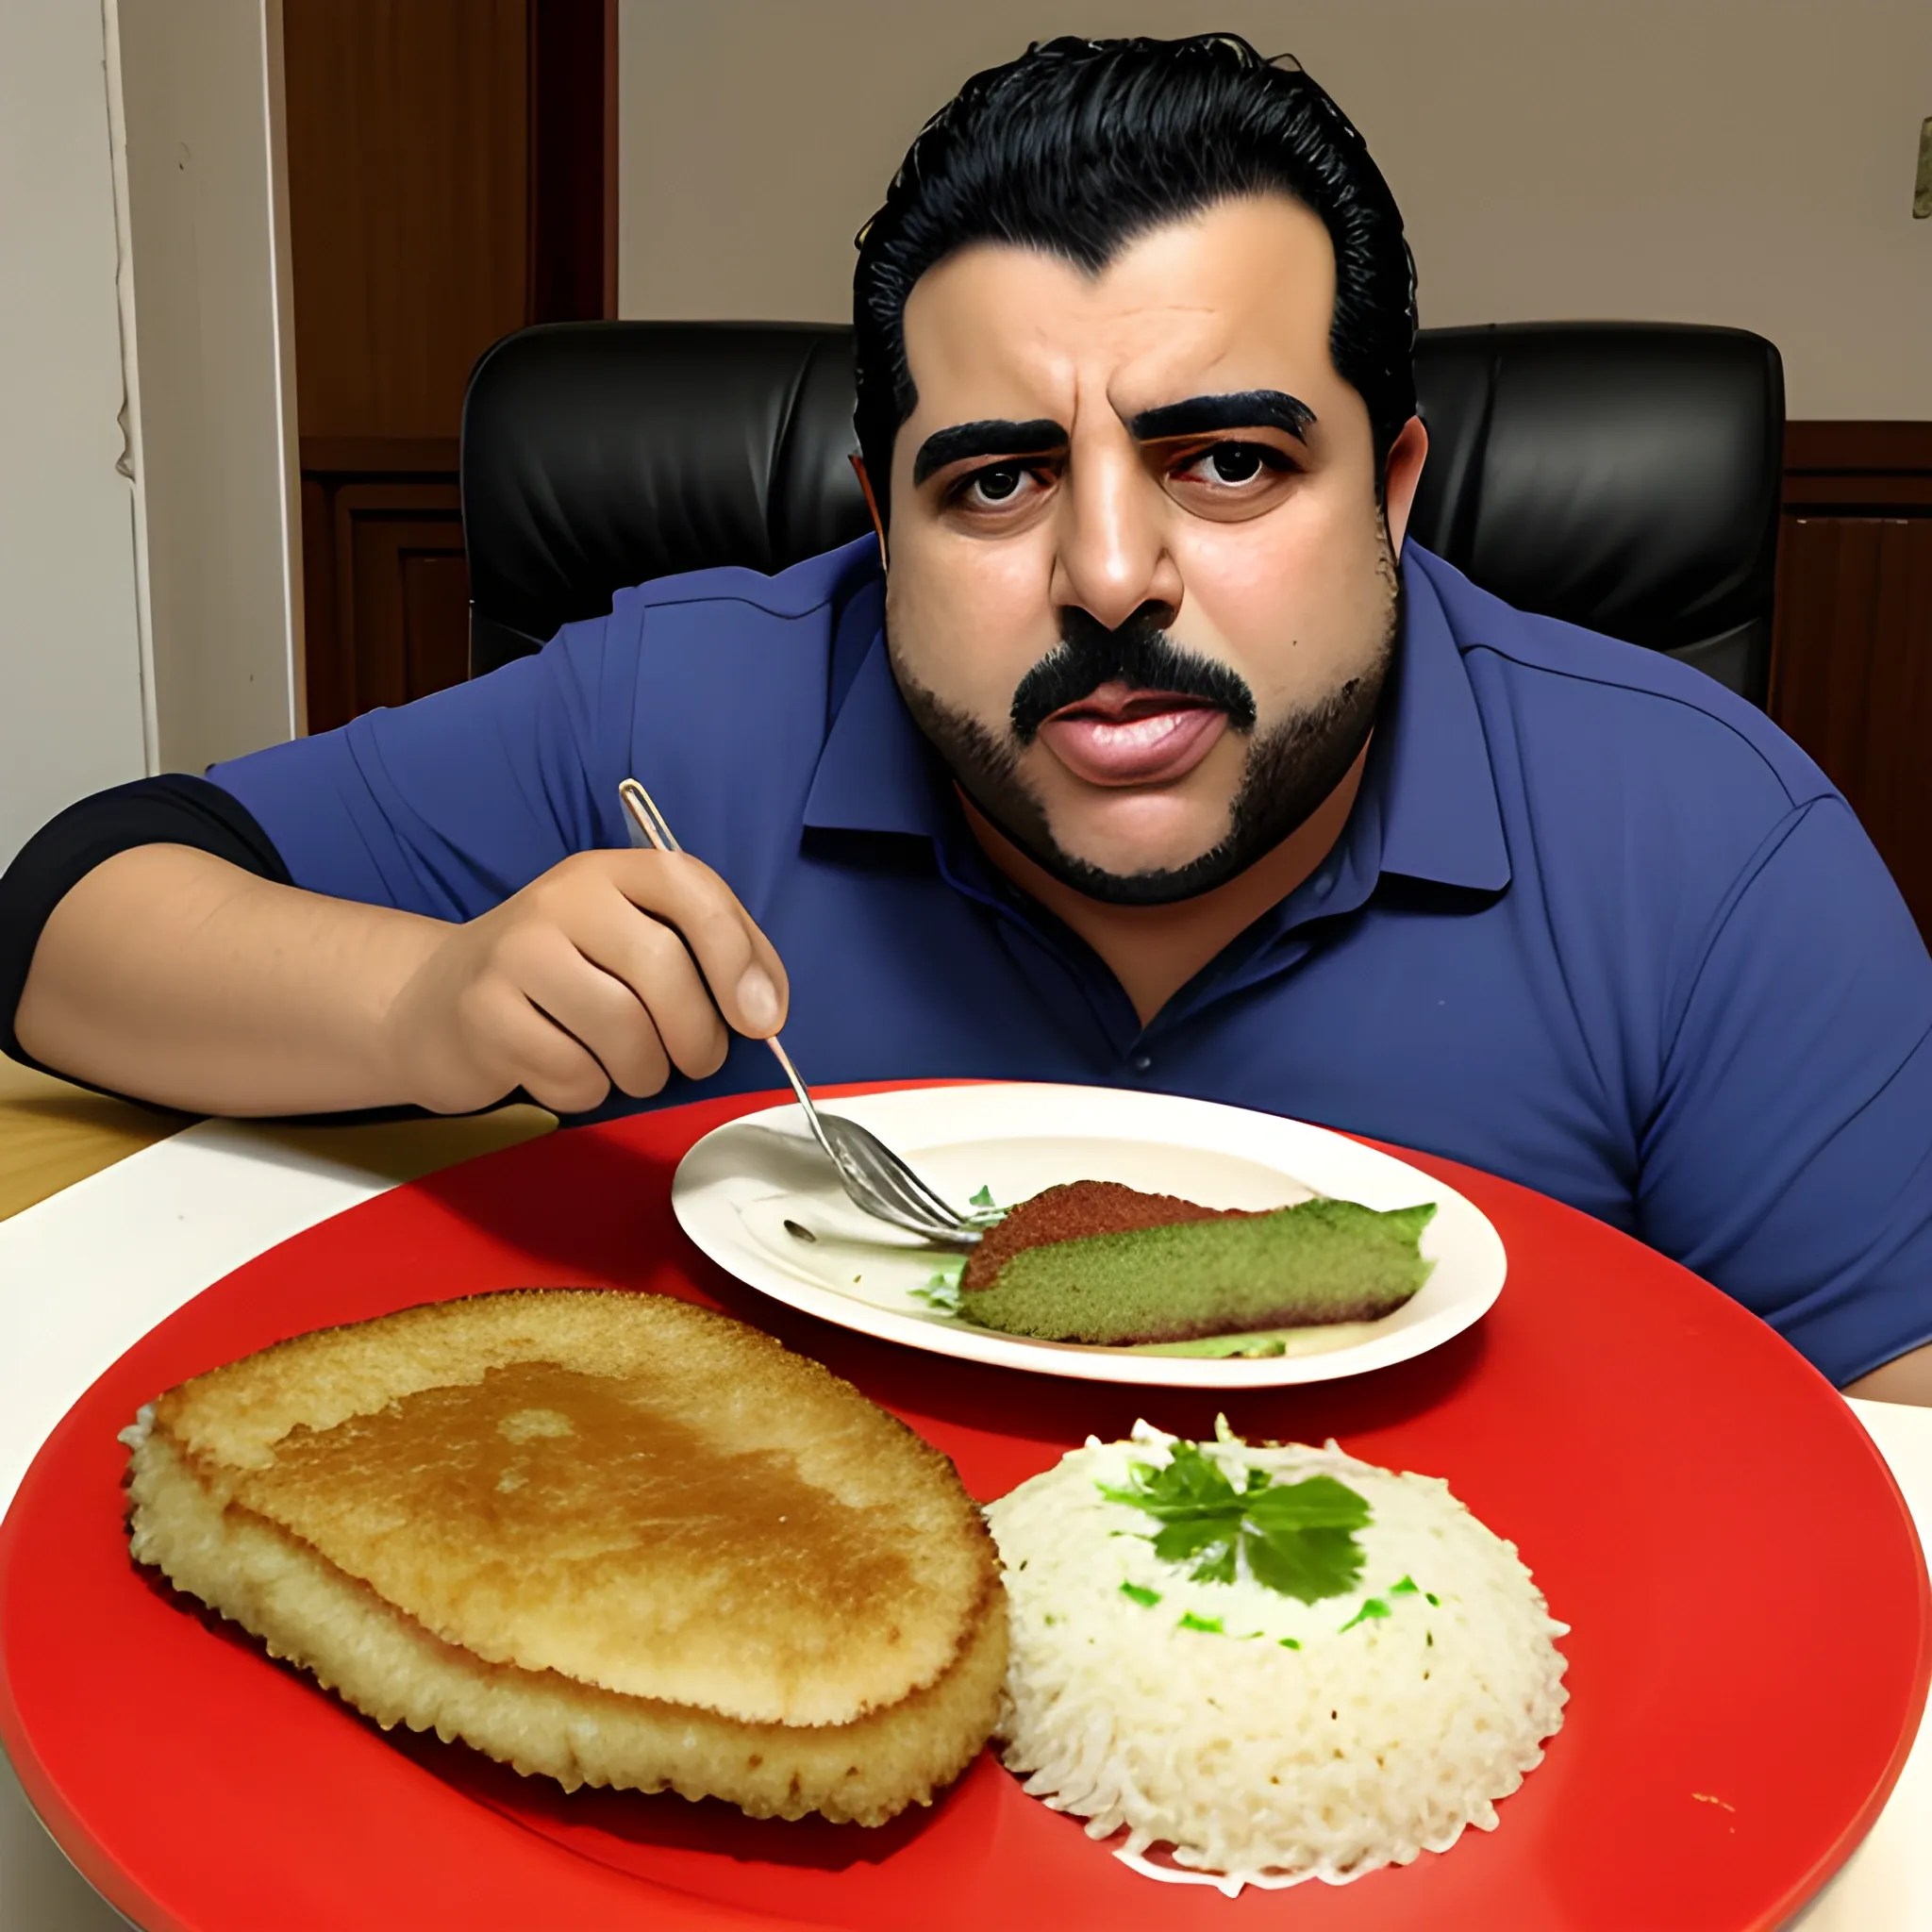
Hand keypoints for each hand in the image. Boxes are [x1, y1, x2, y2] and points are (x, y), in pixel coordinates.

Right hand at [381, 849, 787, 1113]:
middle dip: (699, 1036)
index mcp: (612, 871)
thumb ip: (705, 957)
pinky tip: (572, 1071)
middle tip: (698, 1060)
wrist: (437, 1001)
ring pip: (622, 1030)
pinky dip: (590, 1091)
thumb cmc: (564, 978)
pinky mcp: (484, 1015)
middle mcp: (560, 899)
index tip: (762, 1017)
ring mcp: (514, 953)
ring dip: (647, 1071)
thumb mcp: (631, 942)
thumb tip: (764, 1007)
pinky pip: (574, 1074)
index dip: (739, 953)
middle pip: (662, 970)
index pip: (690, 887)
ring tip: (635, 1067)